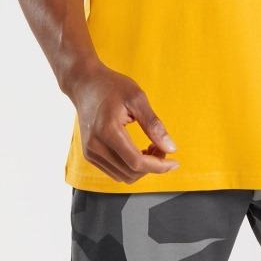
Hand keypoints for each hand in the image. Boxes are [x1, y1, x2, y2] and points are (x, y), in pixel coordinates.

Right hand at [69, 62, 180, 183]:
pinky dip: (130, 167)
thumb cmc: (112, 86)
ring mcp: (90, 152)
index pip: (136, 162)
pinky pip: (114, 171)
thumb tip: (171, 148)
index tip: (175, 162)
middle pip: (131, 172)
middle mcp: (95, 146)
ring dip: (142, 167)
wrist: (86, 83)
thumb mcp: (137, 98)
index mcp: (108, 131)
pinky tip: (138, 150)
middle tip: (162, 146)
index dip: (159, 166)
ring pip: (123, 176)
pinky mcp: (89, 154)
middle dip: (153, 165)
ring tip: (151, 147)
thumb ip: (154, 125)